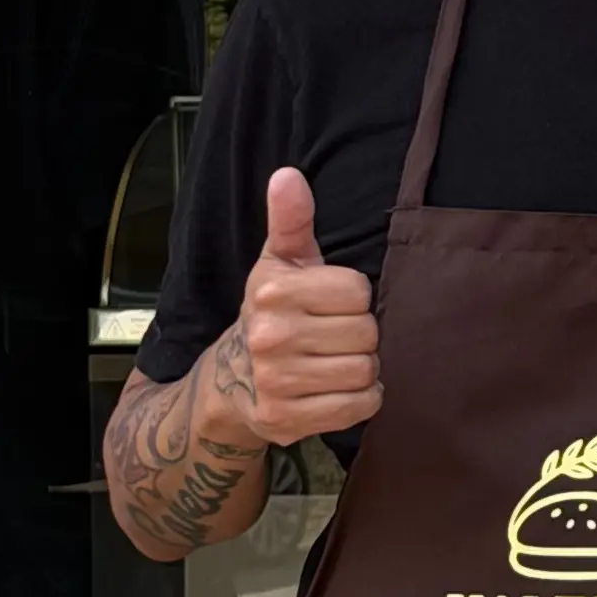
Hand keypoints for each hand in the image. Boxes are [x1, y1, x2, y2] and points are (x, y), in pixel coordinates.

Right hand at [221, 169, 382, 439]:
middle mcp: (271, 335)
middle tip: (333, 338)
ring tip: (334, 362)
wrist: (230, 381)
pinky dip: (360, 400)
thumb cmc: (272, 312)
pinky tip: (336, 390)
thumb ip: (291, 219)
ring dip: (362, 370)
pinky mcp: (286, 420)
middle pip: (366, 333)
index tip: (329, 304)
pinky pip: (359, 407)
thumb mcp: (280, 262)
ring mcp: (277, 381)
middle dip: (359, 336)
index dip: (352, 298)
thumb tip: (288, 176)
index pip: (359, 290)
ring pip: (366, 371)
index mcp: (274, 290)